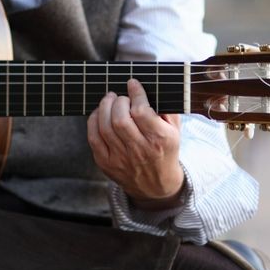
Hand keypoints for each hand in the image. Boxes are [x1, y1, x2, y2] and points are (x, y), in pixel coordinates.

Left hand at [87, 79, 184, 203]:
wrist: (156, 185)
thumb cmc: (165, 151)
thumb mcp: (175, 131)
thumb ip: (167, 109)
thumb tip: (151, 87)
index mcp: (160, 139)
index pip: (142, 112)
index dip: (135, 94)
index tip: (132, 84)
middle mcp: (139, 150)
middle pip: (120, 119)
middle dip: (118, 101)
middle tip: (121, 97)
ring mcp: (121, 158)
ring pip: (105, 127)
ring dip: (104, 107)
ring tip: (109, 100)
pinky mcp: (106, 163)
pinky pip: (93, 138)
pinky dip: (93, 121)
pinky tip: (100, 114)